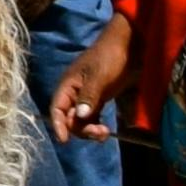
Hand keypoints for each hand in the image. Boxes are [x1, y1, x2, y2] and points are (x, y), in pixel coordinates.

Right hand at [51, 11, 129, 148]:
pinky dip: (96, 125)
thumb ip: (89, 96)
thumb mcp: (99, 76)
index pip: (57, 108)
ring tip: (106, 132)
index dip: (58, 124)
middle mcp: (74, 92)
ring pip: (81, 120)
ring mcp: (87, 96)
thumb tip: (81, 116)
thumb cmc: (110, 56)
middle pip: (70, 118)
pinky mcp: (99, 98)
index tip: (64, 140)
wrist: (128, 45)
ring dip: (90, 129)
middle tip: (101, 133)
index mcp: (68, 84)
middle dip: (82, 129)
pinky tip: (106, 128)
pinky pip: (92, 117)